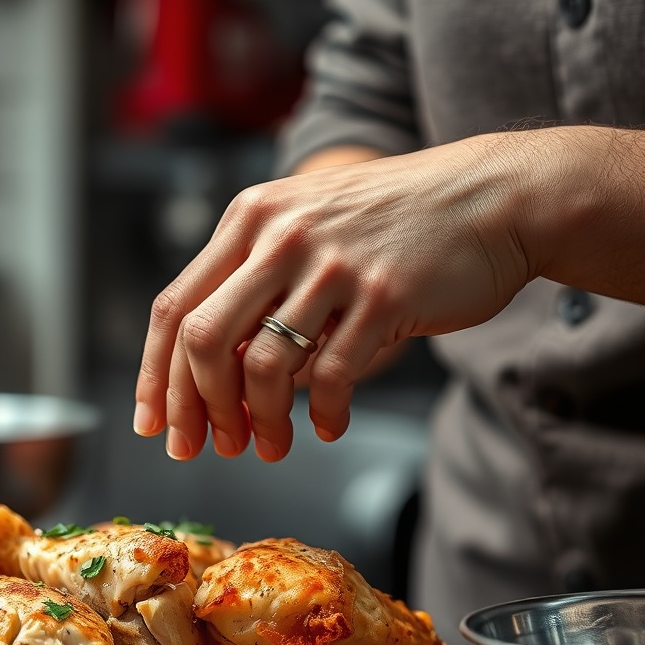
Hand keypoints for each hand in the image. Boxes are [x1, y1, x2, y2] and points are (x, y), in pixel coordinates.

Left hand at [133, 132, 532, 460]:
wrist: (490, 197)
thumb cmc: (389, 224)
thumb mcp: (304, 227)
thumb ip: (252, 283)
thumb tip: (206, 370)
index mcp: (249, 220)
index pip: (174, 308)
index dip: (155, 376)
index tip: (154, 423)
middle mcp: (281, 236)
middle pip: (202, 342)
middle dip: (196, 409)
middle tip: (208, 446)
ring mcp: (332, 266)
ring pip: (262, 367)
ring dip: (258, 422)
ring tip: (271, 446)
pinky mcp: (384, 296)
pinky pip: (331, 376)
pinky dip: (323, 415)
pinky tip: (328, 427)